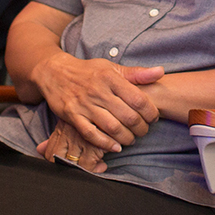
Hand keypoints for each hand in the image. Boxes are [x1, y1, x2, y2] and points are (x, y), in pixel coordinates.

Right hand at [29, 52, 162, 153]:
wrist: (54, 72)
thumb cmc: (87, 71)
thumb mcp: (111, 67)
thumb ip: (136, 73)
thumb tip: (160, 72)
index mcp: (110, 78)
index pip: (138, 99)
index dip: (150, 112)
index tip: (153, 117)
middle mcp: (98, 91)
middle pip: (128, 116)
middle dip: (141, 128)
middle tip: (144, 131)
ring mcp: (84, 104)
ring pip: (112, 127)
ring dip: (126, 138)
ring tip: (131, 139)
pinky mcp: (73, 116)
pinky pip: (91, 134)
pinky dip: (106, 143)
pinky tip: (115, 146)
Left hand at [37, 121, 107, 173]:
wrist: (108, 99)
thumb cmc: (87, 114)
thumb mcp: (69, 123)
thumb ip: (54, 138)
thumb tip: (39, 149)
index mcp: (61, 130)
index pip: (50, 154)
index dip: (56, 163)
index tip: (67, 165)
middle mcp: (68, 136)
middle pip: (61, 162)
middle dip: (70, 169)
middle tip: (81, 168)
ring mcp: (81, 141)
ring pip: (76, 166)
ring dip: (85, 170)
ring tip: (94, 166)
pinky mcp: (95, 145)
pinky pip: (90, 165)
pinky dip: (96, 168)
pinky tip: (102, 164)